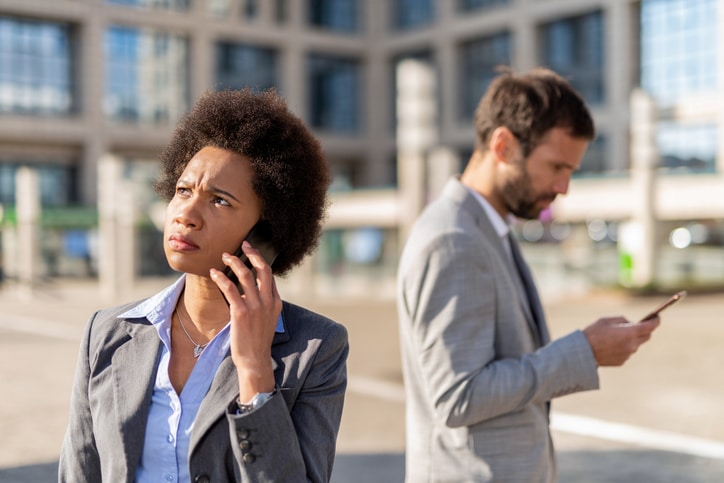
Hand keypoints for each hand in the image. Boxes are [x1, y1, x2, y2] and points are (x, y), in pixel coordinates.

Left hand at [210, 240, 281, 400]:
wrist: (255, 360)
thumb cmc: (257, 341)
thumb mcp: (268, 320)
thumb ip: (263, 304)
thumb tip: (250, 291)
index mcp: (276, 303)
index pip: (270, 276)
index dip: (261, 261)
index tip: (252, 252)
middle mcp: (267, 301)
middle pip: (263, 269)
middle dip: (253, 253)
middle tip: (244, 244)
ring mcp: (255, 306)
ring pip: (246, 275)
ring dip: (234, 262)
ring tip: (225, 256)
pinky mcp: (241, 312)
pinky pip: (230, 288)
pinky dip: (221, 278)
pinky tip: (214, 273)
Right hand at [583, 316, 659, 366]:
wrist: (583, 353)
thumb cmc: (593, 334)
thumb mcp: (606, 321)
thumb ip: (622, 320)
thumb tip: (631, 323)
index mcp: (629, 333)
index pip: (650, 327)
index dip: (655, 321)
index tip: (657, 317)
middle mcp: (632, 345)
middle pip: (646, 336)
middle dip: (644, 330)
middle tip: (637, 326)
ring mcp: (628, 354)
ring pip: (635, 345)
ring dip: (631, 339)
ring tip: (616, 337)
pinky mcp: (622, 361)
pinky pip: (627, 352)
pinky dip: (623, 347)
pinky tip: (610, 346)